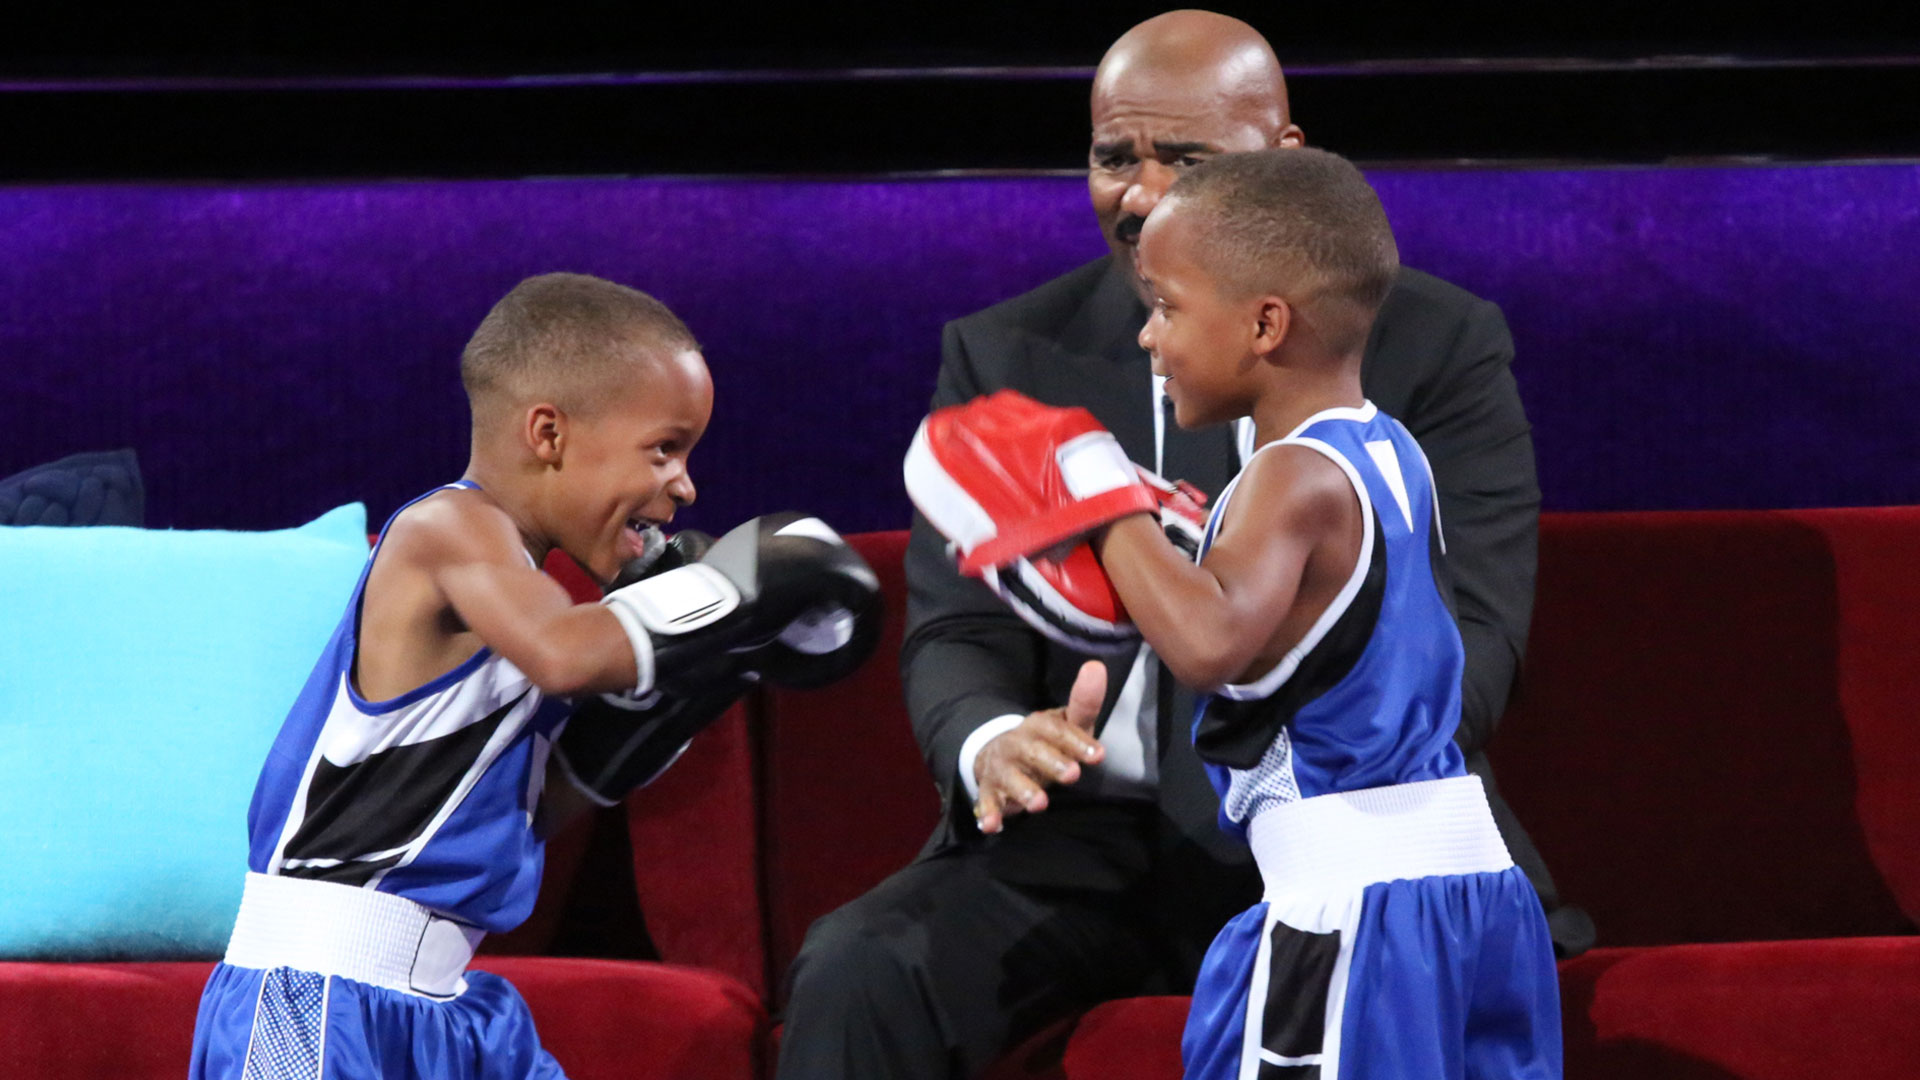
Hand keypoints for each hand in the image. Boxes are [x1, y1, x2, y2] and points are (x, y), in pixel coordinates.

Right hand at [973, 661, 1106, 834]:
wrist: (999, 753)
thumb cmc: (1045, 743)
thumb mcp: (1065, 724)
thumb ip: (1084, 704)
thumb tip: (1097, 666)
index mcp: (1038, 726)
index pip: (1057, 730)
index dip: (1077, 742)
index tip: (1099, 755)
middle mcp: (1017, 744)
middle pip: (1033, 751)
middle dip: (1052, 763)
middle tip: (1073, 776)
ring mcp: (1001, 768)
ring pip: (1009, 777)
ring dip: (1023, 790)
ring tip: (1040, 804)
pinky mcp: (989, 790)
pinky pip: (987, 802)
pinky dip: (988, 813)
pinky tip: (993, 826)